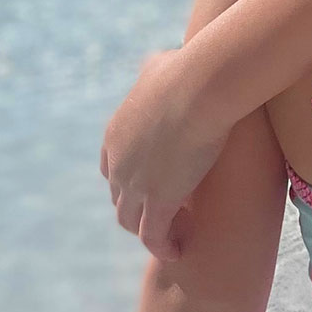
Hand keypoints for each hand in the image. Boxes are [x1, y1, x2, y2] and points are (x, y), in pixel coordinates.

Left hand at [100, 52, 222, 259]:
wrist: (201, 87)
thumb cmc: (188, 70)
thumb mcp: (161, 64)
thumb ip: (154, 69)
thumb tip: (159, 62)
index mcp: (116, 133)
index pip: (110, 166)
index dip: (127, 176)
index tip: (152, 179)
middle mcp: (118, 163)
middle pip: (119, 196)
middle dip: (138, 204)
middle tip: (166, 209)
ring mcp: (135, 185)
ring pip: (131, 221)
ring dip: (150, 228)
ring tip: (174, 232)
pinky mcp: (159, 201)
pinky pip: (154, 235)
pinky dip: (164, 245)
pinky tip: (179, 249)